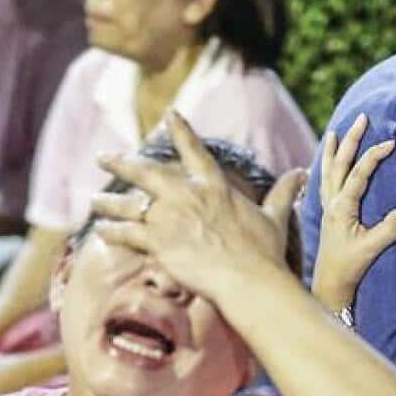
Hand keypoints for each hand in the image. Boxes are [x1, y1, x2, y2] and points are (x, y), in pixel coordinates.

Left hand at [90, 110, 305, 296]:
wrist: (250, 281)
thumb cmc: (265, 253)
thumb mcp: (276, 218)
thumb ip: (283, 193)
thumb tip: (302, 173)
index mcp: (215, 186)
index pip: (195, 150)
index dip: (181, 130)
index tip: (170, 114)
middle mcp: (187, 196)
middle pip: (146, 171)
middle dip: (121, 162)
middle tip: (103, 157)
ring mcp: (170, 218)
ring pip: (129, 204)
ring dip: (109, 202)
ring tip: (94, 201)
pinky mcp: (157, 243)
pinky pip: (126, 233)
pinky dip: (111, 231)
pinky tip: (100, 230)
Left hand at [311, 114, 395, 309]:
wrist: (329, 284)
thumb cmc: (349, 266)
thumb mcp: (372, 248)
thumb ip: (390, 228)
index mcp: (342, 207)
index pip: (358, 174)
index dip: (374, 156)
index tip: (390, 143)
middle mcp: (331, 202)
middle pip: (339, 163)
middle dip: (350, 139)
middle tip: (362, 119)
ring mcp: (327, 207)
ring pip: (328, 170)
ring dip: (332, 149)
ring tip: (335, 132)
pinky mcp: (327, 214)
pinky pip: (324, 182)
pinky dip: (326, 167)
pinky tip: (326, 162)